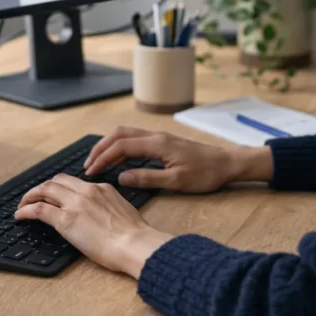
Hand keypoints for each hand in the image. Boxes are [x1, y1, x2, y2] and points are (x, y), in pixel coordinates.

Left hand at [14, 174, 171, 277]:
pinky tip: (20, 215)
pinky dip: (26, 209)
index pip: (75, 182)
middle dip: (43, 187)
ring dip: (31, 195)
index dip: (61, 187)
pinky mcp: (65, 220)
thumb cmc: (135, 236)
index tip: (55, 194)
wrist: (134, 243)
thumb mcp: (123, 212)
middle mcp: (87, 191)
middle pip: (57, 181)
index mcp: (102, 188)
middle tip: (35, 197)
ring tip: (23, 204)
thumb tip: (103, 216)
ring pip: (45, 190)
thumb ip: (109, 207)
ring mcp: (75, 204)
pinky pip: (39, 209)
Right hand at [84, 126, 273, 192]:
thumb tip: (120, 178)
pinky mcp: (163, 141)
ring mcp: (159, 137)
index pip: (121, 147)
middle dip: (100, 148)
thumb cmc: (205, 174)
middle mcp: (156, 136)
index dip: (102, 158)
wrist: (227, 163)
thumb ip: (147, 178)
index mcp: (157, 144)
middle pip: (119, 134)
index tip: (90, 172)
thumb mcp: (176, 181)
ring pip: (126, 134)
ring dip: (109, 146)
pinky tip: (118, 161)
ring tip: (98, 162)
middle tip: (88, 166)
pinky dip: (121, 147)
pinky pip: (135, 139)